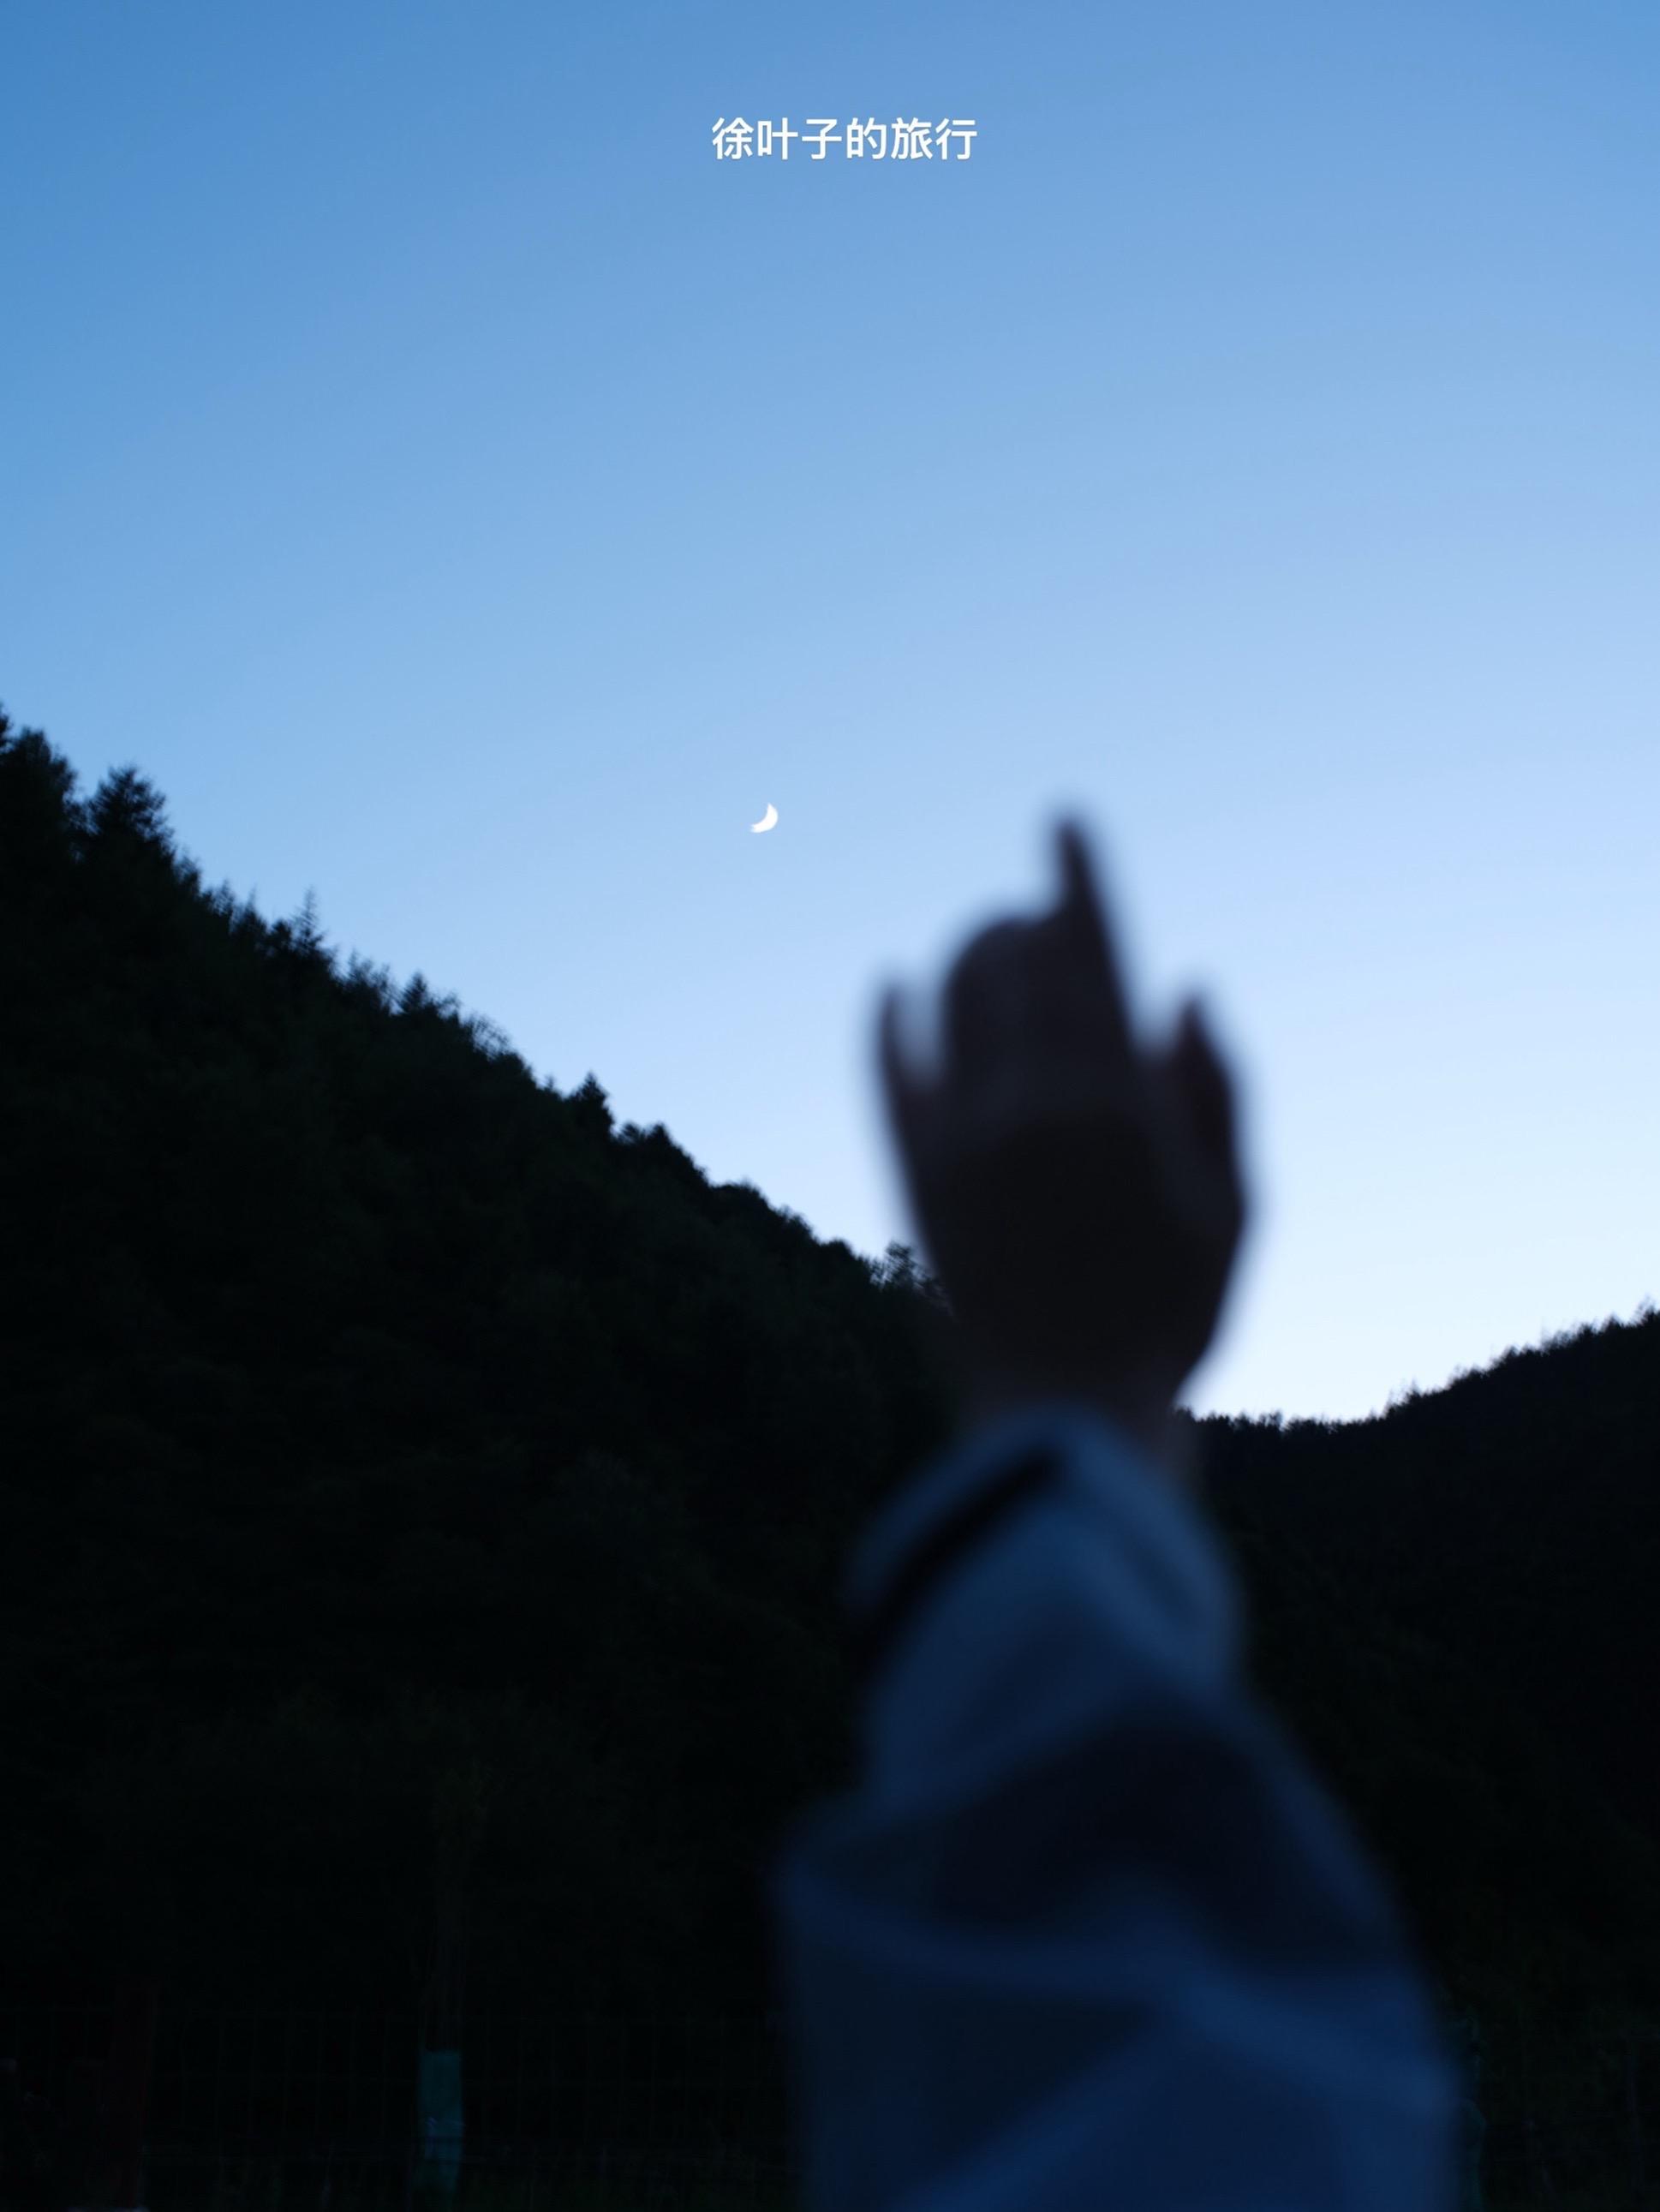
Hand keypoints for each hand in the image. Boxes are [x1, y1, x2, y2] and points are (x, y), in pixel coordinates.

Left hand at [876, 817, 1247, 1465]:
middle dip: (1026, 917)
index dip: (1079, 877)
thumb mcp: (1233, 1209)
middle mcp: (1036, 1100)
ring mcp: (965, 1135)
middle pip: (1017, 961)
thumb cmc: (1170, 1318)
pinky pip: (887, 1071)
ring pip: (951, 999)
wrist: (1067, 1414)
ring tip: (985, 945)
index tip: (1062, 822)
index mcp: (1123, 1100)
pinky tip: (889, 988)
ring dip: (966, 954)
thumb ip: (1217, 1094)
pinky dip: (887, 1019)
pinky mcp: (912, 1177)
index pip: (1096, 953)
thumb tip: (1185, 991)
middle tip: (1034, 912)